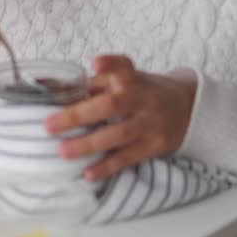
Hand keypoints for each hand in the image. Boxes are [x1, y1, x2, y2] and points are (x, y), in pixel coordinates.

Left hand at [44, 54, 196, 181]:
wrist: (187, 110)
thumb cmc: (144, 93)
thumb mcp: (128, 79)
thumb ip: (98, 82)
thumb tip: (55, 89)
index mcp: (135, 79)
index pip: (125, 66)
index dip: (111, 64)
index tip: (95, 64)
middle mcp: (144, 99)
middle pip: (113, 104)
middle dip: (79, 115)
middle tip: (49, 124)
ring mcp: (150, 124)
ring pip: (118, 135)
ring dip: (88, 144)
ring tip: (62, 151)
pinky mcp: (154, 147)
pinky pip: (128, 158)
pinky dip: (107, 167)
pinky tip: (88, 173)